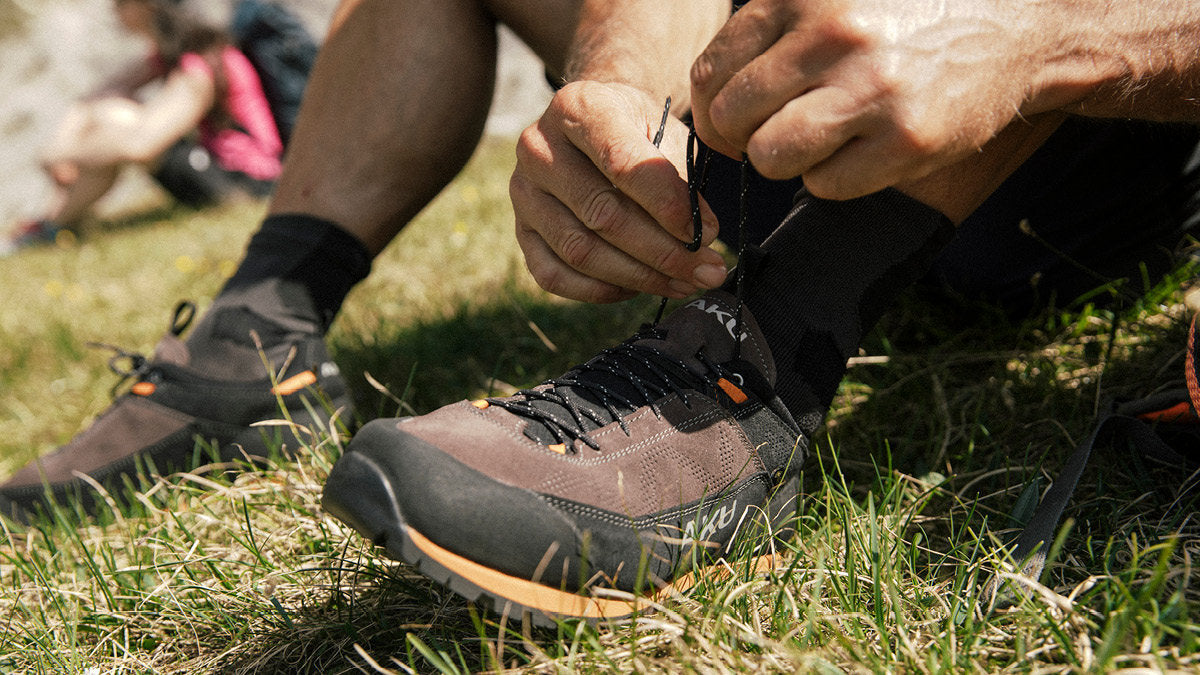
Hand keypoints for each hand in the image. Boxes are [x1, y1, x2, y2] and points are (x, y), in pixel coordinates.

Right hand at [511, 81, 727, 302]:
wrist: (594, 128)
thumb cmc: (638, 131)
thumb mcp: (666, 133)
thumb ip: (682, 179)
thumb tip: (700, 237)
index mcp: (578, 107)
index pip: (622, 163)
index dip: (666, 205)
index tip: (705, 235)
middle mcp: (539, 148)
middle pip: (601, 214)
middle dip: (662, 251)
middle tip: (706, 272)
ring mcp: (523, 193)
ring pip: (580, 251)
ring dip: (638, 277)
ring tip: (683, 284)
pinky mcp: (520, 231)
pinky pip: (554, 275)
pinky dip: (600, 290)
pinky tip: (637, 287)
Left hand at [690, 0, 1046, 199]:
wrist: (1020, 21)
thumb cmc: (911, 13)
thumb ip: (774, 30)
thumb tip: (710, 95)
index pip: (711, 72)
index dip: (711, 110)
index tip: (731, 120)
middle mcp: (831, 38)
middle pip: (732, 119)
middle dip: (743, 137)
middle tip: (773, 133)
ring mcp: (870, 90)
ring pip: (771, 157)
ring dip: (785, 160)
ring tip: (818, 140)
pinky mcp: (906, 140)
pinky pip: (825, 186)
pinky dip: (833, 178)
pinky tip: (862, 150)